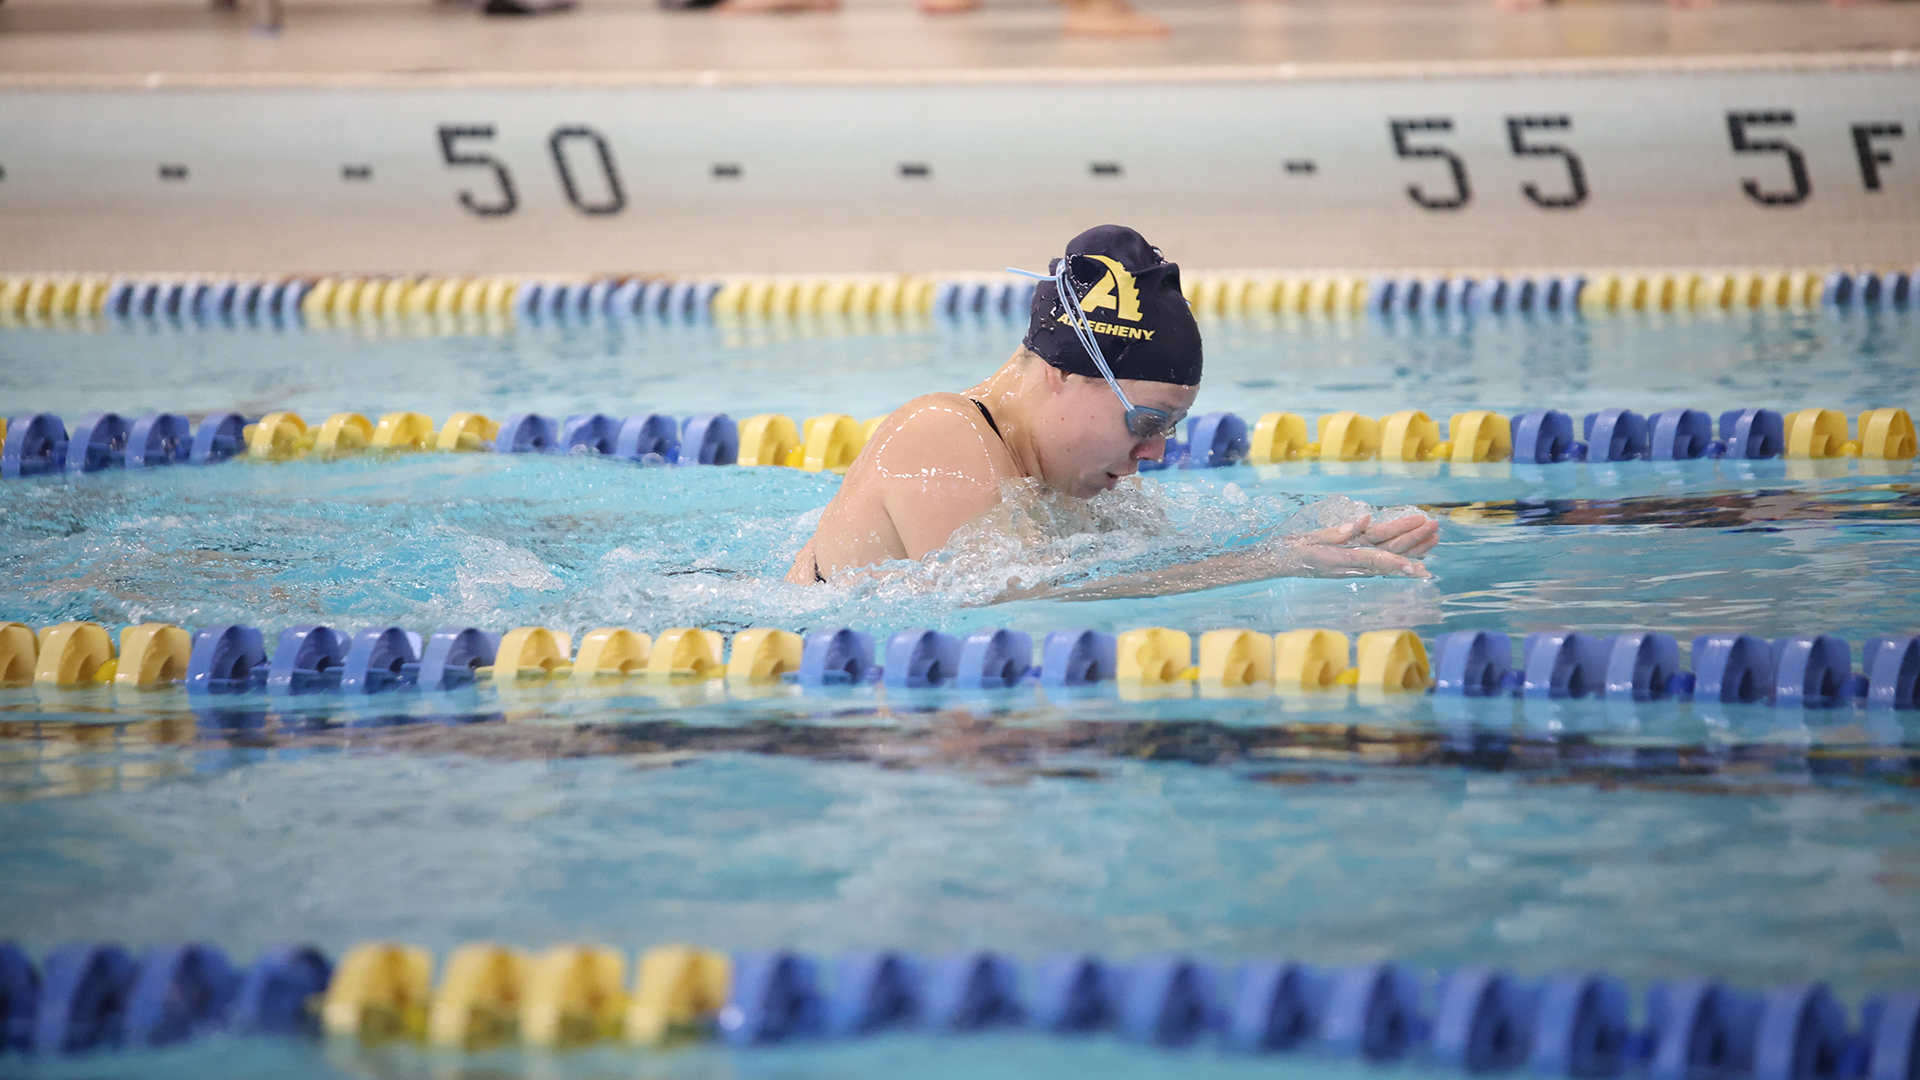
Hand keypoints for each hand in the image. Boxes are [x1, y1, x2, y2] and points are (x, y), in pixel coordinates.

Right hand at [1282, 513, 1437, 578]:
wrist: (1282, 561)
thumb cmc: (1295, 550)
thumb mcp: (1312, 540)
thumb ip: (1338, 532)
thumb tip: (1364, 520)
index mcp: (1344, 558)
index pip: (1375, 559)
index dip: (1397, 562)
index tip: (1417, 566)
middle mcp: (1354, 564)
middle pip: (1389, 553)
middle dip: (1414, 541)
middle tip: (1435, 527)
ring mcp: (1357, 564)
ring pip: (1390, 555)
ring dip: (1414, 546)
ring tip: (1435, 535)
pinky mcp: (1356, 561)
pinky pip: (1384, 559)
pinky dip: (1403, 556)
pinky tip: (1420, 555)